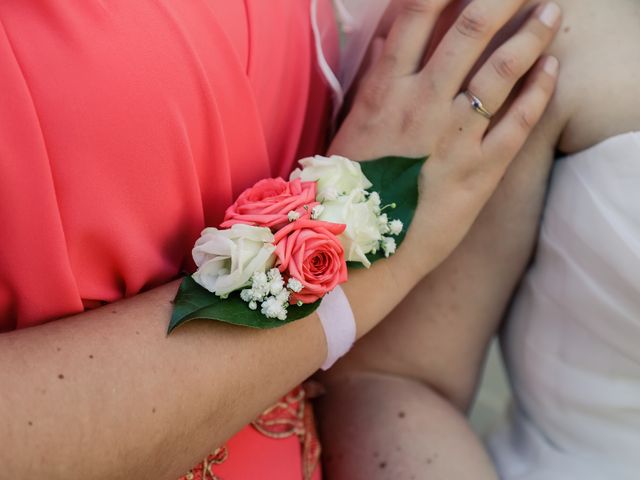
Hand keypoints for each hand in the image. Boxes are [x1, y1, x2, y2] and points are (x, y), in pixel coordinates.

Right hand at [330, 0, 560, 268]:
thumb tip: (390, 38)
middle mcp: (422, 105)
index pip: (416, 15)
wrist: (368, 249)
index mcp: (385, 91)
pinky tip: (553, 69)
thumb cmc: (354, 186)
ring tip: (550, 12)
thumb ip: (374, 79)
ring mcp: (454, 137)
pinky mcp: (481, 169)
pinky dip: (539, 91)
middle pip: (470, 31)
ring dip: (531, 36)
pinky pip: (518, 122)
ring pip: (501, 71)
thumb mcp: (353, 128)